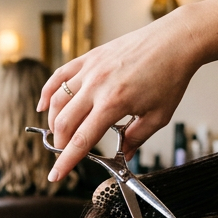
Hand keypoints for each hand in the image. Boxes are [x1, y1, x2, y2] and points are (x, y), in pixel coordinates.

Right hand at [38, 10, 205, 180]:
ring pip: (57, 101)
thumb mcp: (158, 116)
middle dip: (60, 143)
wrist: (175, 42)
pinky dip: (47, 93)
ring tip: (60, 132)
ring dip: (54, 122)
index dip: (66, 162)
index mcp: (113, 104)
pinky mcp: (89, 58)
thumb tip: (123, 156)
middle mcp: (96, 86)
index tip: (55, 176)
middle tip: (66, 152)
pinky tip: (43, 106)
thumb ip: (136, 138)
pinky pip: (59, 76)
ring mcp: (89, 70)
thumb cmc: (170, 76)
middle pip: (64, 123)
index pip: (81, 140)